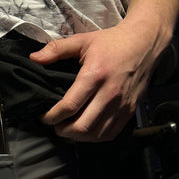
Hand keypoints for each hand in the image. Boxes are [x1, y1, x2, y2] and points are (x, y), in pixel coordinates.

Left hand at [31, 21, 166, 141]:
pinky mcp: (130, 111)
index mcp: (95, 75)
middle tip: (55, 126)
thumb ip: (56, 49)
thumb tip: (34, 58)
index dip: (52, 117)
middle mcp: (109, 93)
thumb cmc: (111, 42)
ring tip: (67, 129)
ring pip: (95, 134)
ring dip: (77, 137)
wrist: (145, 43)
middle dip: (62, 131)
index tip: (44, 117)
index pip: (69, 106)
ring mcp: (122, 104)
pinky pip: (110, 134)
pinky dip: (94, 137)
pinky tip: (85, 131)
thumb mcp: (82, 41)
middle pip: (82, 126)